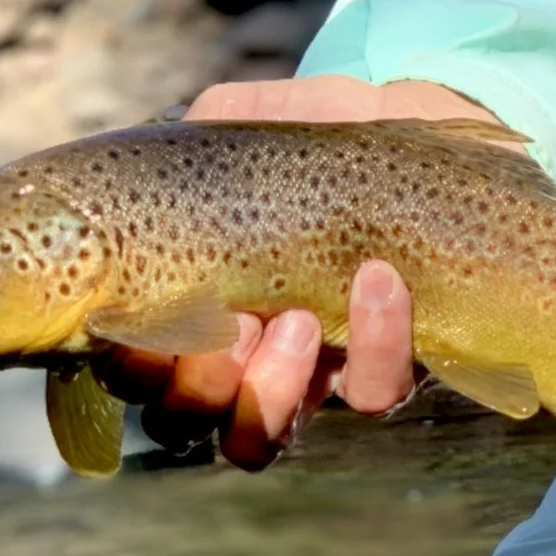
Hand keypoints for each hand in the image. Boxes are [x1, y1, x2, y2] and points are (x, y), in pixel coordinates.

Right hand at [100, 78, 511, 471]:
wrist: (431, 139)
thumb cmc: (334, 135)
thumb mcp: (270, 117)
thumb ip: (216, 121)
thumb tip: (190, 126)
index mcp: (190, 297)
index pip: (131, 362)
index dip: (124, 359)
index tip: (137, 317)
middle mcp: (236, 352)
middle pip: (180, 419)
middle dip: (192, 387)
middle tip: (227, 329)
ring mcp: (307, 373)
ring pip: (258, 438)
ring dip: (266, 392)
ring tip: (296, 321)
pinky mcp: (383, 370)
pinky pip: (369, 393)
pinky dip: (373, 343)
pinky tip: (379, 280)